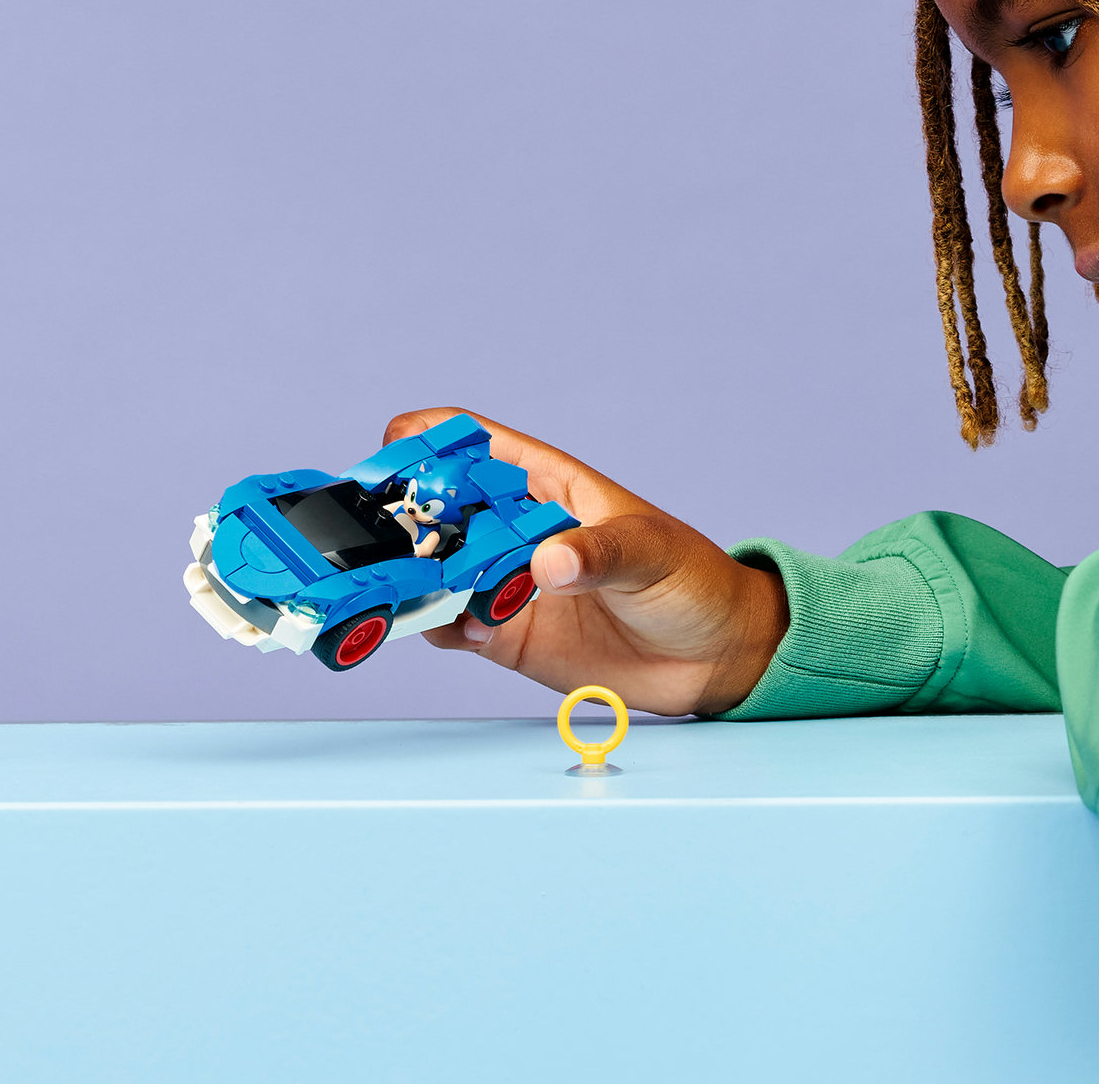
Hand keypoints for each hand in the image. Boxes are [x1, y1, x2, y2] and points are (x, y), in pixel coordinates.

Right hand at [382, 408, 788, 715]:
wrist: (716, 658)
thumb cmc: (693, 581)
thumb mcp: (651, 554)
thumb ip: (599, 555)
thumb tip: (546, 564)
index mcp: (547, 486)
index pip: (477, 446)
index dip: (430, 440)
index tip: (391, 448)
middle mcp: (517, 532)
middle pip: (443, 510)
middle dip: (406, 516)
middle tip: (382, 534)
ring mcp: (509, 584)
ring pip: (440, 571)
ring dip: (414, 577)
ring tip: (400, 587)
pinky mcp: (510, 636)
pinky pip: (456, 627)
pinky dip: (437, 627)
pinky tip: (443, 629)